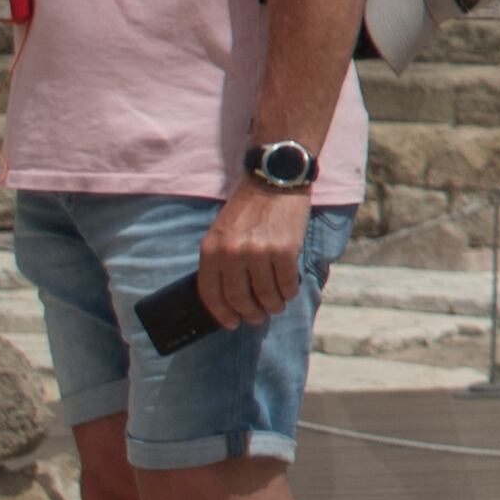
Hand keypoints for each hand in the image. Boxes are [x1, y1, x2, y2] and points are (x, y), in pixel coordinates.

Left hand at [199, 179, 312, 329]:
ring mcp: (259, 253)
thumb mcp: (222, 231)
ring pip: (265, 294)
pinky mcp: (285, 250)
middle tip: (257, 318)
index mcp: (211, 249)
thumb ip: (221, 259)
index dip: (222, 314)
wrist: (276, 177)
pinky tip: (288, 292)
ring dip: (272, 306)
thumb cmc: (249, 205)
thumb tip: (230, 294)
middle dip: (249, 313)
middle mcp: (232, 253)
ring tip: (276, 306)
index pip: (211, 294)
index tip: (231, 323)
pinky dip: (288, 292)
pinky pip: (286, 283)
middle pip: (239, 298)